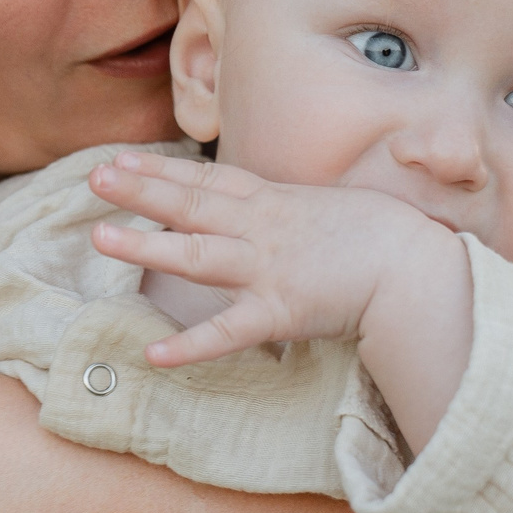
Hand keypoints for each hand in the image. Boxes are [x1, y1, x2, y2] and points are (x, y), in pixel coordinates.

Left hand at [85, 153, 460, 367]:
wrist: (418, 268)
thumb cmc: (389, 237)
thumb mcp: (332, 210)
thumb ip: (295, 213)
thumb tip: (273, 215)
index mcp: (276, 203)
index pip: (209, 180)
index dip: (163, 169)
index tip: (123, 158)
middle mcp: (263, 230)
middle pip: (191, 204)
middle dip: (141, 190)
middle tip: (95, 177)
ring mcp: (267, 270)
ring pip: (196, 254)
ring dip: (147, 245)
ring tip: (101, 236)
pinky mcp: (279, 312)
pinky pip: (226, 332)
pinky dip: (189, 345)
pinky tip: (152, 353)